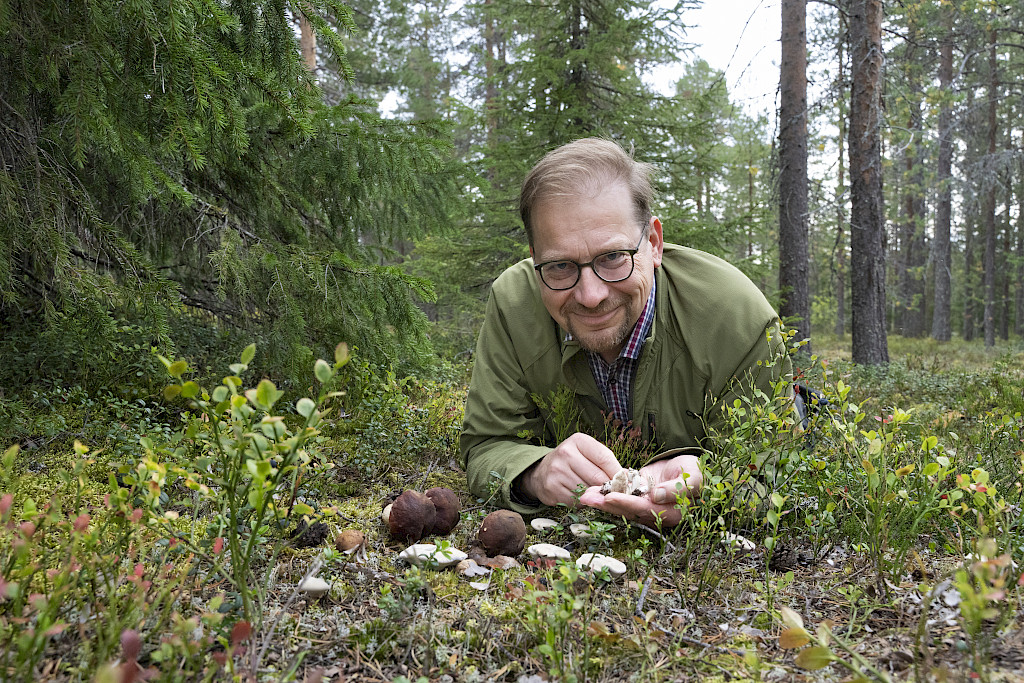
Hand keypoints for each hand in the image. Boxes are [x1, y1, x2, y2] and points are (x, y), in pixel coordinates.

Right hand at [521, 433, 621, 506]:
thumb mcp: (586, 453)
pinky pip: (577, 501)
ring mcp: (557, 471)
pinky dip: (582, 502)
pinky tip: (578, 495)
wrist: (542, 472)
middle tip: (611, 491)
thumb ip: (604, 461)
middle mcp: (565, 453)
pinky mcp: (552, 488)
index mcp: (578, 440)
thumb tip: (627, 477)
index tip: (624, 481)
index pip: (605, 457)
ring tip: (591, 491)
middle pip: (597, 477)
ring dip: (594, 495)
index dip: (617, 472)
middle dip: (607, 487)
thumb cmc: (571, 462)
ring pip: (588, 491)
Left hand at [577, 454, 701, 527]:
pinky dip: (606, 491)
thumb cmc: (696, 472)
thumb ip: (680, 487)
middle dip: (606, 505)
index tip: (610, 497)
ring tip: (584, 494)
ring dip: (602, 500)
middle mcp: (654, 512)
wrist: (690, 467)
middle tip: (587, 497)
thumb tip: (658, 496)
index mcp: (671, 512)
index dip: (627, 504)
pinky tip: (592, 488)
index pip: (645, 509)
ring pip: (621, 505)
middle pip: (628, 511)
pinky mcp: (637, 496)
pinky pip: (620, 495)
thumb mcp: (695, 477)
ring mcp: (644, 505)